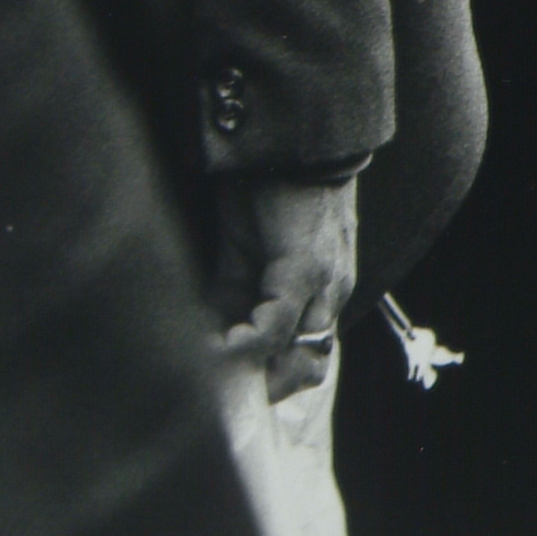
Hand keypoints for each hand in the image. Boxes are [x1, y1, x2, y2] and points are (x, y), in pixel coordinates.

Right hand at [211, 172, 360, 402]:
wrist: (290, 140)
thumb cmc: (268, 194)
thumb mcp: (246, 259)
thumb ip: (232, 301)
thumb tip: (204, 345)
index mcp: (321, 295)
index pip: (305, 363)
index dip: (265, 385)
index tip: (223, 395)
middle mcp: (332, 294)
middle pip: (306, 370)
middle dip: (259, 390)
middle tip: (214, 395)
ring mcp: (325, 282)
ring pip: (297, 356)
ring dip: (250, 374)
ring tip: (210, 377)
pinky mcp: (305, 267)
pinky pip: (278, 323)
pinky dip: (244, 344)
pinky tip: (214, 346)